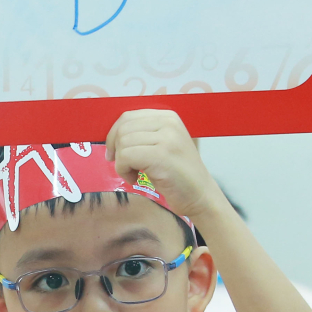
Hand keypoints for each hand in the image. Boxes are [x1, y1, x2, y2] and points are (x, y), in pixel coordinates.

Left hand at [103, 109, 222, 219]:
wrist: (200, 195)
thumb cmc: (176, 174)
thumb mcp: (161, 145)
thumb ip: (143, 134)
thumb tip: (112, 135)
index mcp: (168, 117)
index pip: (127, 116)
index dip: (114, 135)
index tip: (114, 153)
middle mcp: (168, 122)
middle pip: (123, 128)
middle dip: (116, 149)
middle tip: (124, 166)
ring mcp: (166, 138)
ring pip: (123, 143)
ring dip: (121, 163)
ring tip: (134, 174)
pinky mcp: (161, 155)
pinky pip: (126, 157)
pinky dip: (124, 171)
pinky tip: (135, 179)